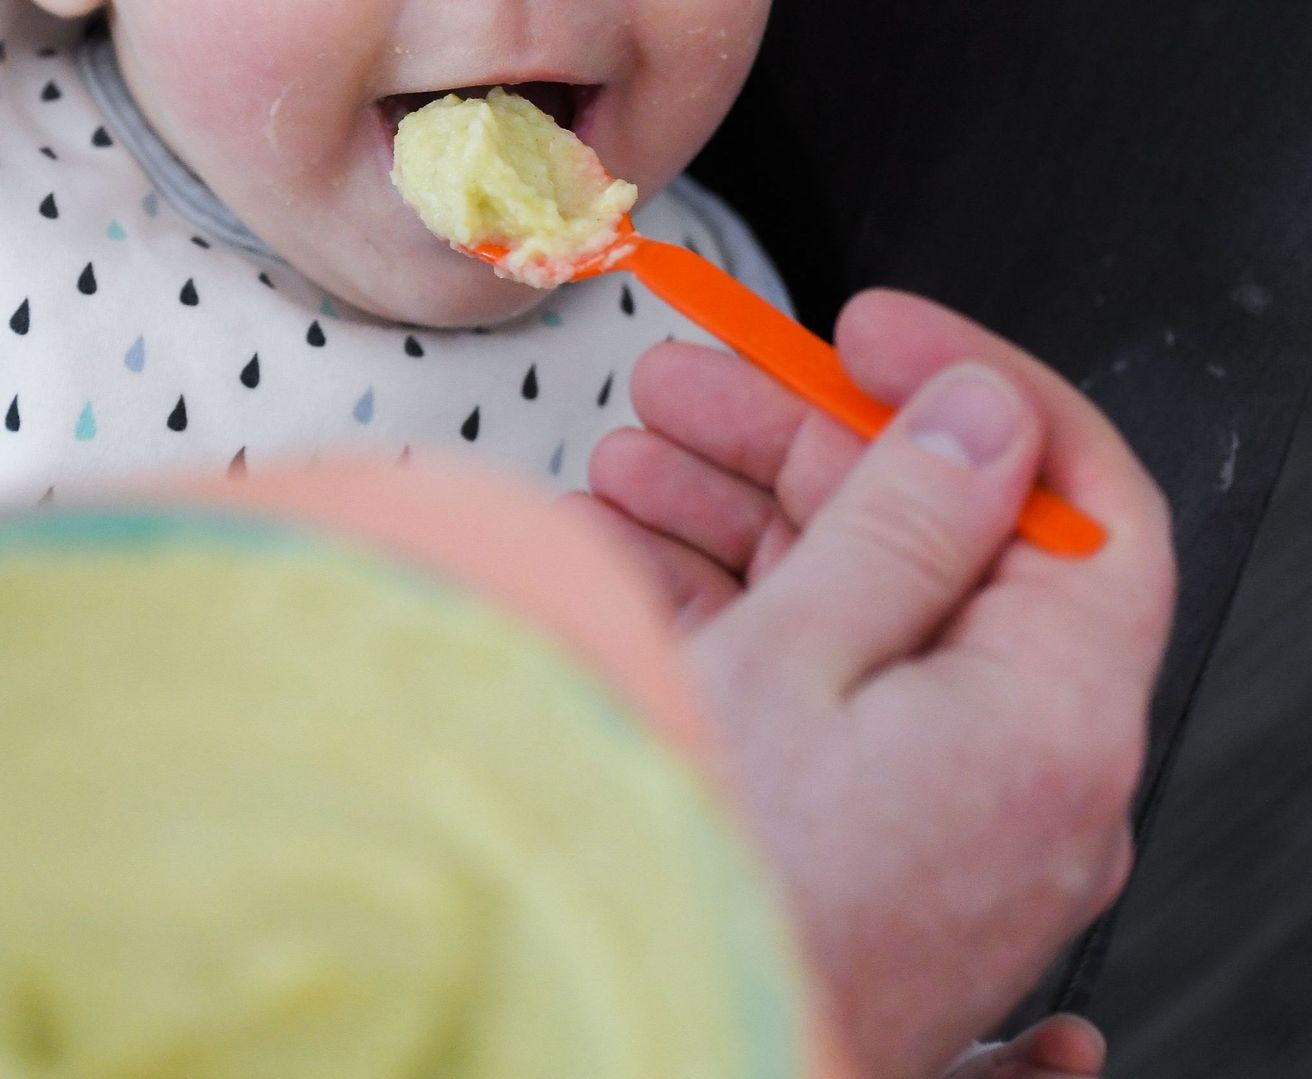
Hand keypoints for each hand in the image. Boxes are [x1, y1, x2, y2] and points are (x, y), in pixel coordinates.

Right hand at [576, 290, 1174, 1076]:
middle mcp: (1021, 784)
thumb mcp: (792, 661)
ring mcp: (939, 825)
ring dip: (744, 533)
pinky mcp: (863, 852)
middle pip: (940, 554)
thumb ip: (904, 520)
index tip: (868, 337)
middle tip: (691, 393)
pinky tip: (634, 576)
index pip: (1077, 498)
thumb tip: (980, 420)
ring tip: (625, 478)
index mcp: (1050, 723)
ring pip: (861, 626)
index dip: (973, 390)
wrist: (598, 1043)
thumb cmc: (697, 895)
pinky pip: (822, 710)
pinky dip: (738, 633)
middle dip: (802, 453)